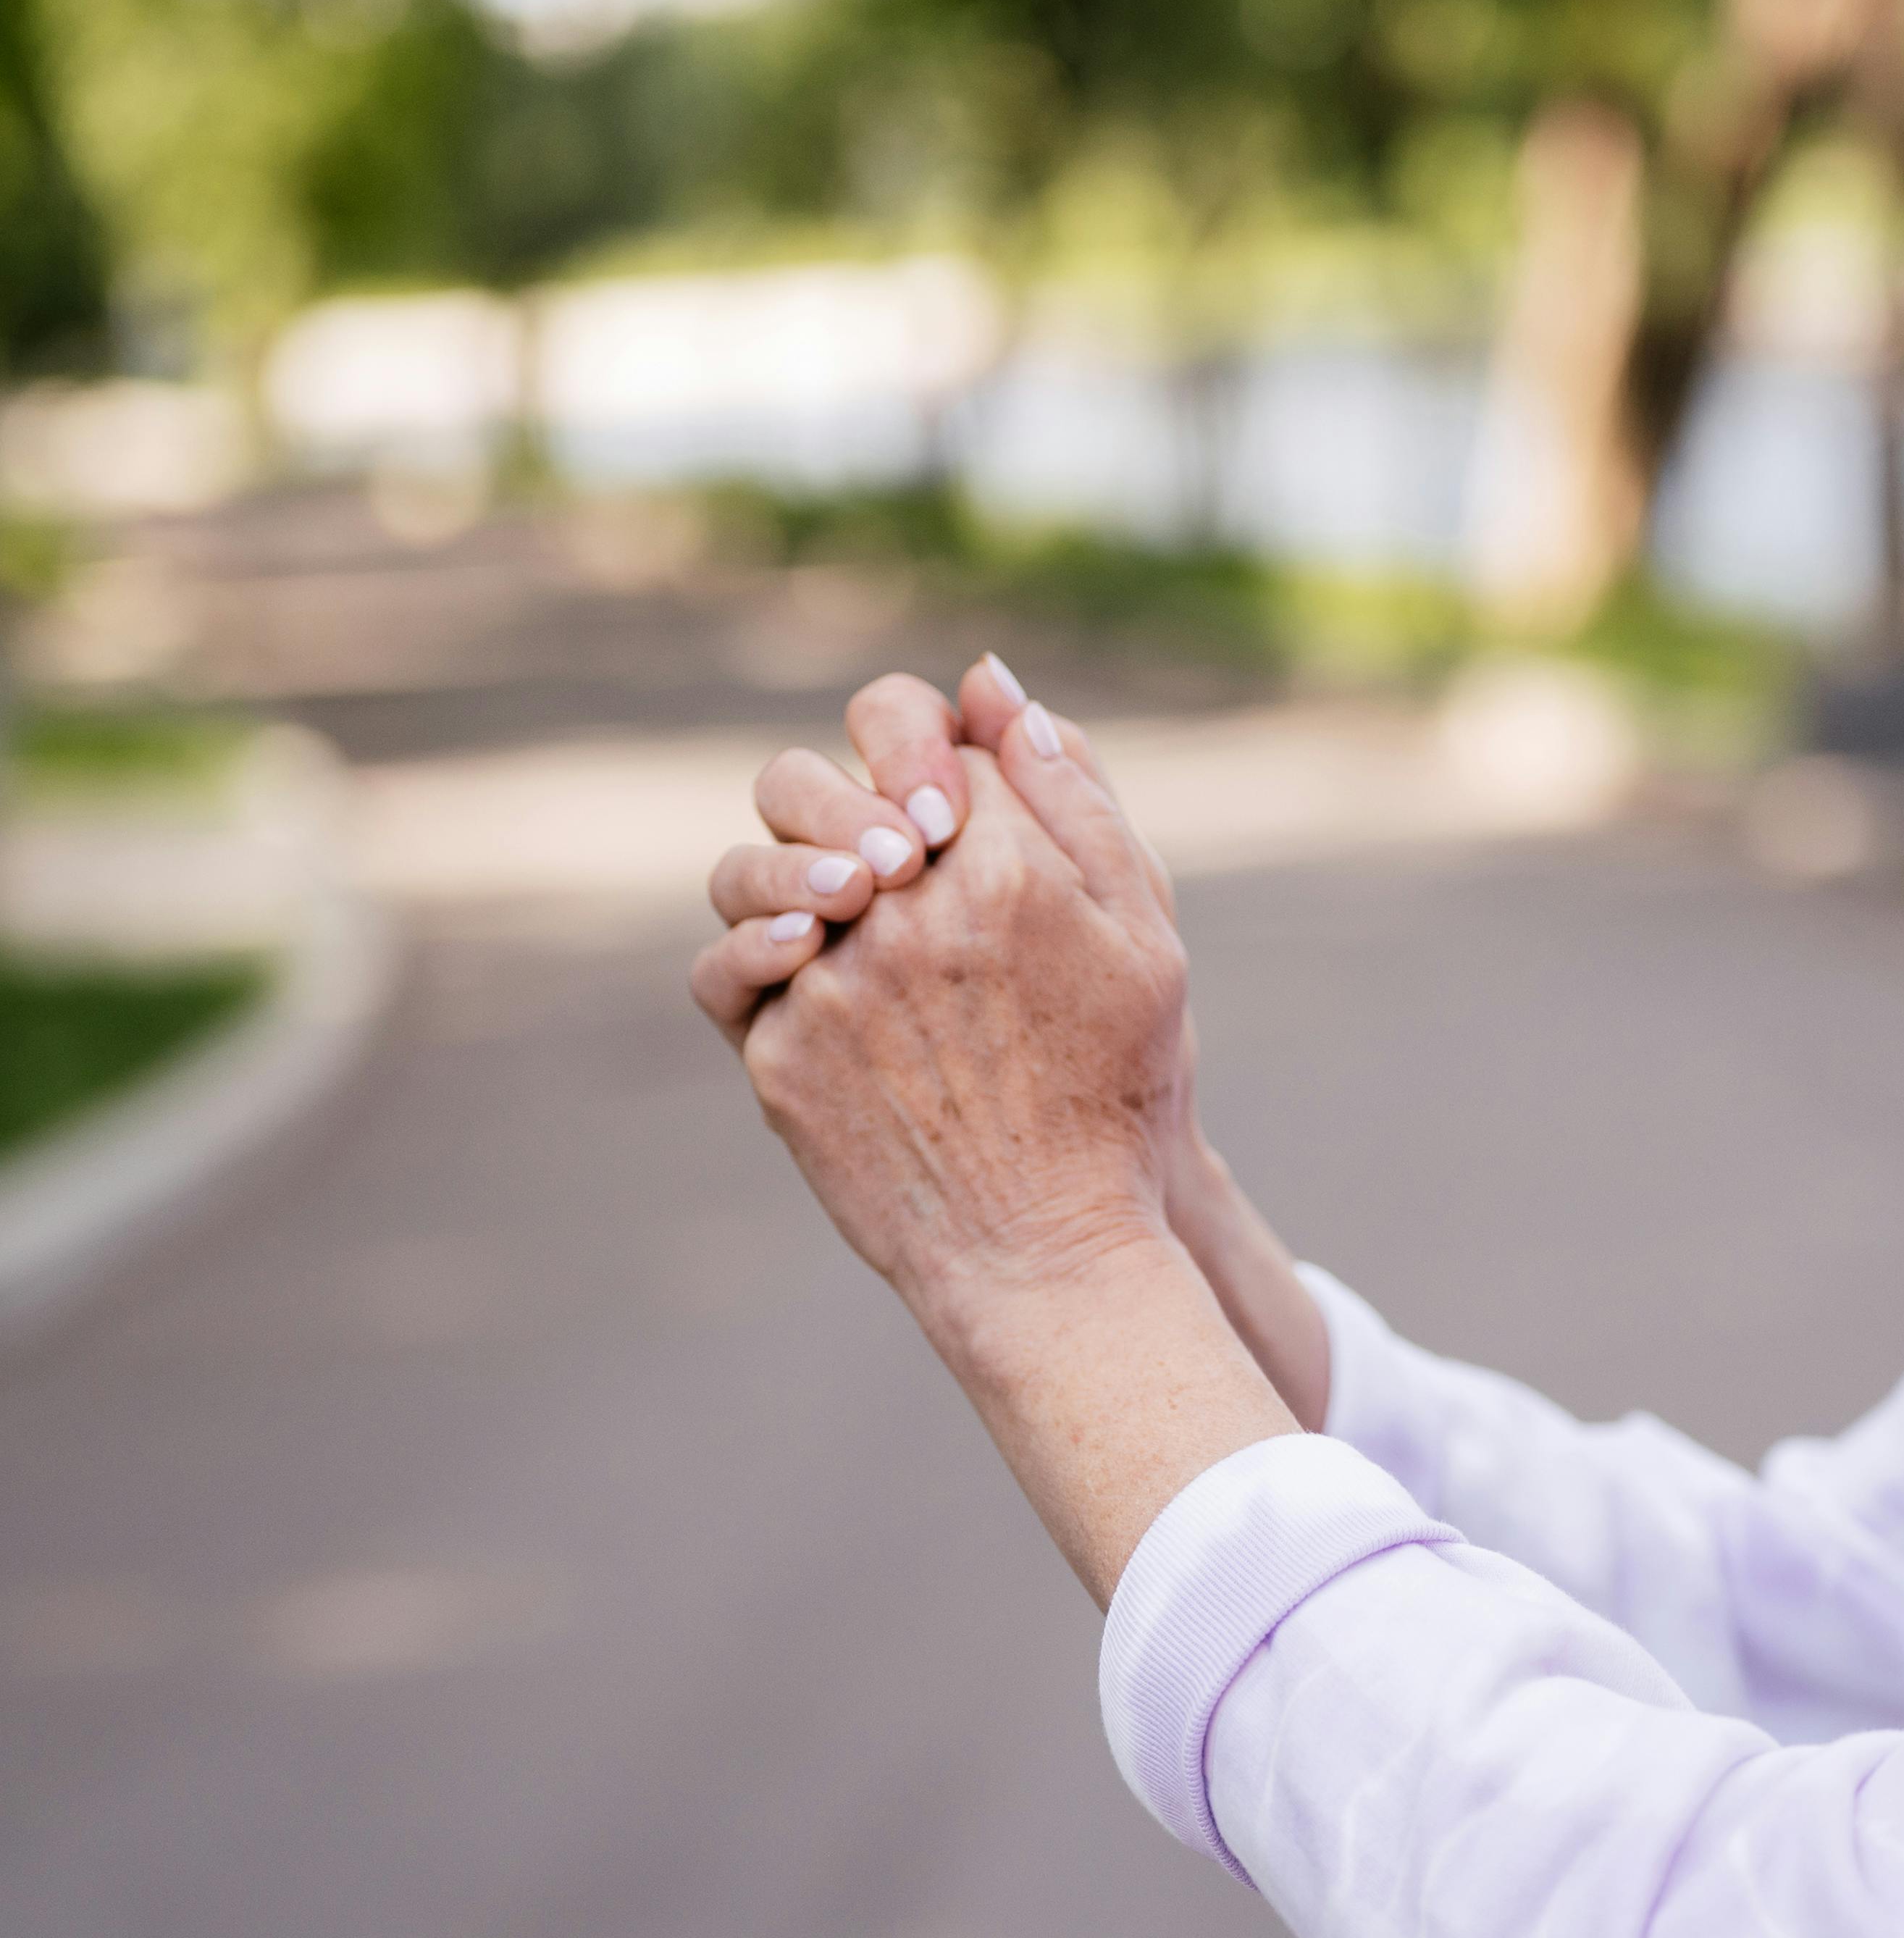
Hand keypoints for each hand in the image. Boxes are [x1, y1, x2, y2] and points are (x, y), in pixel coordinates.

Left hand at [689, 658, 1334, 1426]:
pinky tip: (803, 970)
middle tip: (889, 852)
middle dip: (843, 798)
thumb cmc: (1114, 1084)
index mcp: (1005, 864)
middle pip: (817, 785)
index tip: (941, 798)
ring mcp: (833, 984)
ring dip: (786, 874)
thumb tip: (997, 692)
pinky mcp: (780, 1056)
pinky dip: (751, 960)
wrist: (1048, 1245)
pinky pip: (725, 973)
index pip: (922, 733)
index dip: (922, 748)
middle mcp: (906, 910)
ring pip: (751, 873)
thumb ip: (1078, 799)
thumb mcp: (1145, 932)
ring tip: (843, 911)